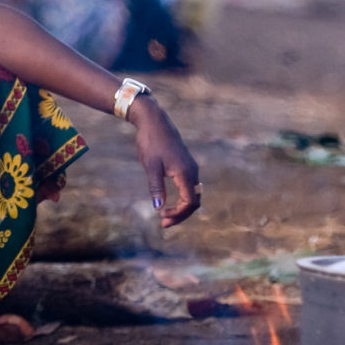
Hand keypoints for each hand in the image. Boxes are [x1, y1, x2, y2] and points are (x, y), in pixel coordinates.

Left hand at [127, 98, 199, 227]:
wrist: (154, 121)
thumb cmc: (151, 142)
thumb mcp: (151, 166)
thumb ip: (156, 187)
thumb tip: (158, 208)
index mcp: (186, 173)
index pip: (189, 202)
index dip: (178, 214)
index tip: (162, 217)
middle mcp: (192, 171)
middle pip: (194, 201)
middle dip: (181, 214)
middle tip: (163, 223)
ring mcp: (190, 167)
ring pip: (193, 194)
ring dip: (181, 207)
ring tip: (165, 215)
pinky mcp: (186, 165)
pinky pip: (189, 187)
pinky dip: (182, 198)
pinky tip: (169, 202)